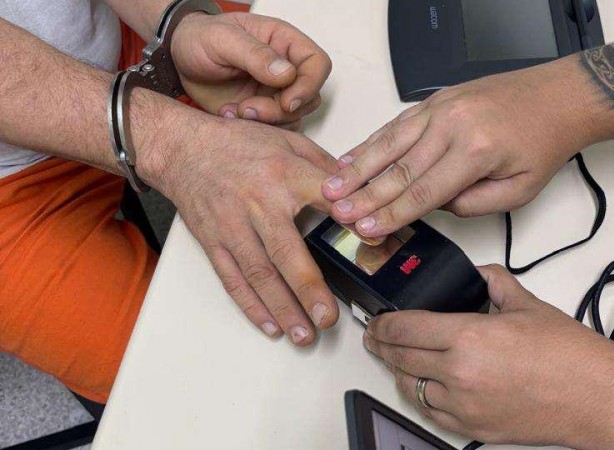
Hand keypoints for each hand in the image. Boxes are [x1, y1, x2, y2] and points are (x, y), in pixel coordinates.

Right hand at [140, 114, 339, 345]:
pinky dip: (251, 305)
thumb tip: (358, 189)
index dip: (349, 219)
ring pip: (259, 274)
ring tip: (303, 334)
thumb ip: (324, 166)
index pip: (325, 199)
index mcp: (283, 174)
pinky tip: (269, 325)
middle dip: (308, 290)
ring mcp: (232, 226)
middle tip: (327, 318)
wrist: (182, 147)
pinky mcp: (213, 242)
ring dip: (282, 309)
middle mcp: (257, 203)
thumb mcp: (288, 140)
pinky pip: (232, 279)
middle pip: (286, 252)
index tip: (372, 242)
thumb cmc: (236, 143)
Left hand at [171, 11, 331, 129]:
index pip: (318, 64)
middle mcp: (285, 68)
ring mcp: (275, 91)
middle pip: (309, 96)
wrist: (177, 60)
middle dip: (281, 110)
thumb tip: (286, 73)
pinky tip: (231, 115)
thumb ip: (255, 55)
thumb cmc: (199, 39)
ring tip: (236, 110)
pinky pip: (276, 128)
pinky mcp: (263, 110)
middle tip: (249, 108)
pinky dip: (256, 130)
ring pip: (294, 116)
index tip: (286, 101)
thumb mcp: (222, 39)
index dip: (309, 85)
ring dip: (267, 121)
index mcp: (283, 42)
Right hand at [321, 61, 598, 237]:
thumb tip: (433, 207)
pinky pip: (396, 124)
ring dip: (357, 167)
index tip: (365, 228)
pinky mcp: (435, 100)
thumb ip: (472, 205)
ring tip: (331, 187)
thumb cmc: (541, 141)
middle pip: (397, 168)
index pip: (422, 192)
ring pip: (389, 142)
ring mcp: (440, 108)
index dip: (389, 214)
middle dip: (363, 194)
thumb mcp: (518, 191)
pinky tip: (352, 156)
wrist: (556, 97)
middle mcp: (452, 125)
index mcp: (474, 152)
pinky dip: (371, 141)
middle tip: (335, 212)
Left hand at [362, 265, 613, 446]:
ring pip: (410, 388)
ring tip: (399, 358)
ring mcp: (464, 405)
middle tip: (376, 336)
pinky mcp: (472, 428)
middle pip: (399, 358)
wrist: (596, 398)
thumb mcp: (527, 304)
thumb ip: (494, 282)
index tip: (377, 320)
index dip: (382, 323)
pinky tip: (426, 384)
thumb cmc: (570, 357)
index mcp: (469, 337)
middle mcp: (460, 374)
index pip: (404, 328)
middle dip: (382, 345)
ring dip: (400, 371)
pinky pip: (431, 412)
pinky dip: (422, 396)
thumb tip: (478, 275)